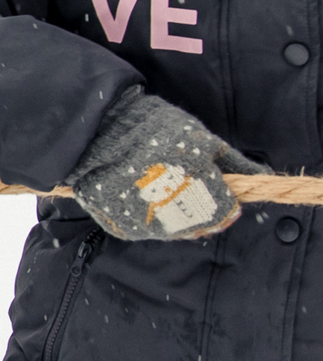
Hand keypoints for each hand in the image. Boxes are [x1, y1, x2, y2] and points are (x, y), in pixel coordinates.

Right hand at [66, 90, 266, 240]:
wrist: (97, 133)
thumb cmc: (156, 130)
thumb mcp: (203, 138)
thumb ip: (235, 162)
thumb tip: (262, 174)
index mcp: (205, 201)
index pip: (226, 212)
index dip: (221, 193)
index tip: (209, 176)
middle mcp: (179, 223)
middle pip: (199, 223)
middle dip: (196, 203)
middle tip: (178, 175)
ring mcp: (148, 229)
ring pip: (170, 228)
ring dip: (169, 209)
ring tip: (154, 179)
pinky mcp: (122, 229)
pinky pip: (142, 226)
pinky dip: (143, 211)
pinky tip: (134, 187)